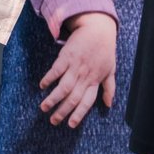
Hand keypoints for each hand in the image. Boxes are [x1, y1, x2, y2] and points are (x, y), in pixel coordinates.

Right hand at [39, 12, 116, 126]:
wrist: (98, 29)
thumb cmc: (105, 50)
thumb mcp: (111, 70)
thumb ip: (109, 88)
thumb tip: (109, 105)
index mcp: (95, 81)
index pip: (87, 102)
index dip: (79, 114)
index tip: (70, 124)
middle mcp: (85, 76)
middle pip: (72, 98)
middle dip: (62, 111)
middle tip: (53, 121)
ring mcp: (75, 67)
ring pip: (63, 88)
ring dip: (53, 99)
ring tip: (43, 108)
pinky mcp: (66, 57)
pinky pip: (56, 71)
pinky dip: (48, 79)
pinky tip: (42, 85)